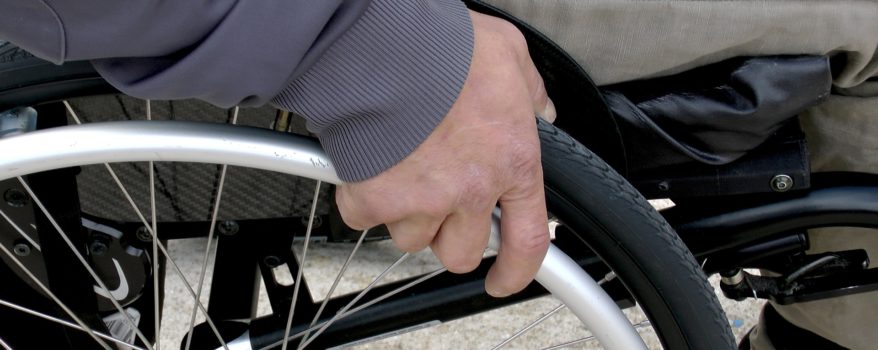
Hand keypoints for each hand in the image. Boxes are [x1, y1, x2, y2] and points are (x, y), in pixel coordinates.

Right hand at [335, 11, 553, 296]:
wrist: (386, 48)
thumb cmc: (446, 50)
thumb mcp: (509, 56)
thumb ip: (529, 89)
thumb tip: (540, 107)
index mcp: (511, 162)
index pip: (527, 240)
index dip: (516, 271)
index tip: (502, 281)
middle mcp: (471, 191)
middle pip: (460, 252)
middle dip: (447, 235)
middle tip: (435, 203)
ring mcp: (423, 201)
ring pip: (411, 238)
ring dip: (405, 214)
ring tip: (399, 170)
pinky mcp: (376, 200)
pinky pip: (365, 218)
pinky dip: (362, 198)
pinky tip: (366, 166)